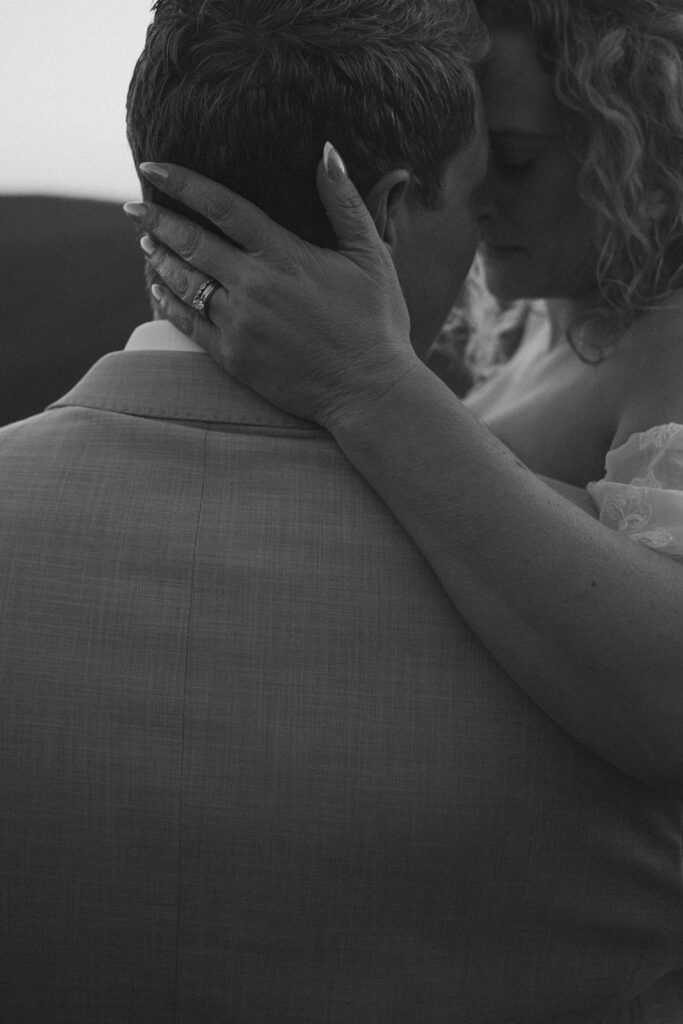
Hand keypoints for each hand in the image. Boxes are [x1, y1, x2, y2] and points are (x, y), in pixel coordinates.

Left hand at [123, 147, 415, 427]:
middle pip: (192, 242)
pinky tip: (158, 289)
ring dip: (160, 259)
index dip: (183, 183)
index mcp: (285, 255)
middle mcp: (255, 287)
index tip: (152, 168)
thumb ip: (344, 202)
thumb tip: (326, 151)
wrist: (368, 391)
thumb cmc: (376, 322)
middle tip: (133, 209)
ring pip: (184, 283)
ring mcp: (240, 324)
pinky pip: (188, 324)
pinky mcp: (233, 358)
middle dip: (157, 221)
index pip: (222, 206)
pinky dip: (168, 303)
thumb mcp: (371, 255)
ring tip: (145, 243)